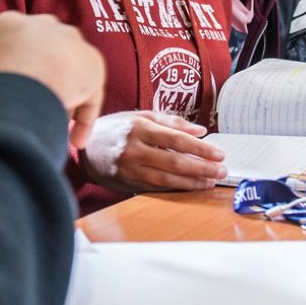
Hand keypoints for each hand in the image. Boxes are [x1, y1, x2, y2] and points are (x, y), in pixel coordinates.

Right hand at [0, 12, 104, 148]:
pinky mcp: (92, 62)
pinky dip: (84, 119)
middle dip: (46, 84)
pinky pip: (89, 95)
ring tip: (55, 128)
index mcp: (10, 24)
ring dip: (65, 102)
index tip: (15, 95)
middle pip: (47, 58)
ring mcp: (71, 40)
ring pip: (69, 75)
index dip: (16, 74)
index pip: (15, 49)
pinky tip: (76, 141)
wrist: (23, 73)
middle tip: (39, 113)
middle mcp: (43, 25)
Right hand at [81, 111, 226, 192]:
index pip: (176, 139)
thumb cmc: (116, 128)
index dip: (200, 148)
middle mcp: (133, 149)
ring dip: (192, 182)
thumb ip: (171, 122)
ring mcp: (129, 168)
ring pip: (166, 178)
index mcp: (139, 127)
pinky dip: (175, 188)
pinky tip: (190, 187)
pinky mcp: (127, 183)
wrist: (84, 147)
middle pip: (174, 161)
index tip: (219, 154)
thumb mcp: (141, 116)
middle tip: (221, 171)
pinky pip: (156, 187)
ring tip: (210, 182)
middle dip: (201, 168)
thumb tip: (200, 131)